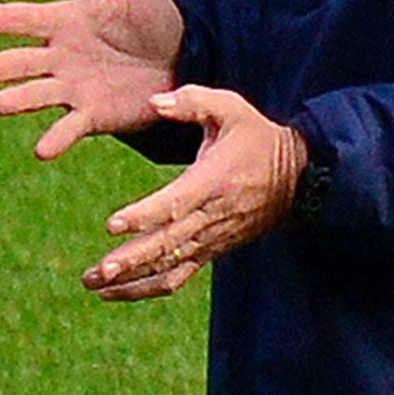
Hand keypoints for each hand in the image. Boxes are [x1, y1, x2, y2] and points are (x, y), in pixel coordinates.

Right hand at [0, 0, 184, 159]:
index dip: (1, 19)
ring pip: (37, 94)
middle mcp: (60, 56)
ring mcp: (73, 88)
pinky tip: (42, 150)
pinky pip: (70, 128)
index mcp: (63, 20)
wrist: (187, 53)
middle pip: (19, 62)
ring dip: (17, 100)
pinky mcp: (94, 116)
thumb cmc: (154, 11)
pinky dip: (56, 139)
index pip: (25, 19)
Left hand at [82, 85, 305, 301]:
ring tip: (93, 283)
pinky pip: (179, 276)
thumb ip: (192, 101)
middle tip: (98, 272)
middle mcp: (211, 217)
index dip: (143, 216)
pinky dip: (148, 288)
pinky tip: (116, 292)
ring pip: (169, 267)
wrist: (300, 176)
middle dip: (132, 260)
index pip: (174, 204)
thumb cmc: (256, 136)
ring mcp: (212, 238)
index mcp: (212, 181)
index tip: (112, 225)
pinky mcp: (212, 250)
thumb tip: (155, 102)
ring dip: (131, 280)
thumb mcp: (231, 108)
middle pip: (167, 244)